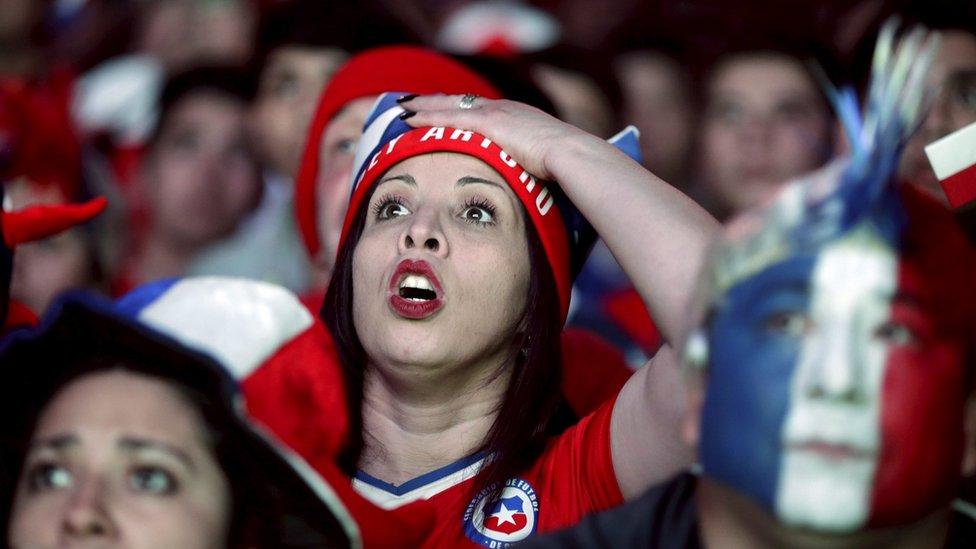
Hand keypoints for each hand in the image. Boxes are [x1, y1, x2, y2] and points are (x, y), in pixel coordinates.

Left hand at [399, 94, 598, 180]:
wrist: (571, 156)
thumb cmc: (565, 168)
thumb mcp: (545, 164)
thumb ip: (532, 170)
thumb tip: (531, 187)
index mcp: (516, 117)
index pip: (479, 110)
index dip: (457, 110)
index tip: (441, 110)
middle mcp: (504, 109)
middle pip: (460, 102)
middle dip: (435, 102)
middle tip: (412, 102)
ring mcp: (496, 113)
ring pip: (450, 105)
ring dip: (425, 106)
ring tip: (403, 106)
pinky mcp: (488, 122)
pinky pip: (449, 116)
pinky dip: (428, 115)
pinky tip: (409, 118)